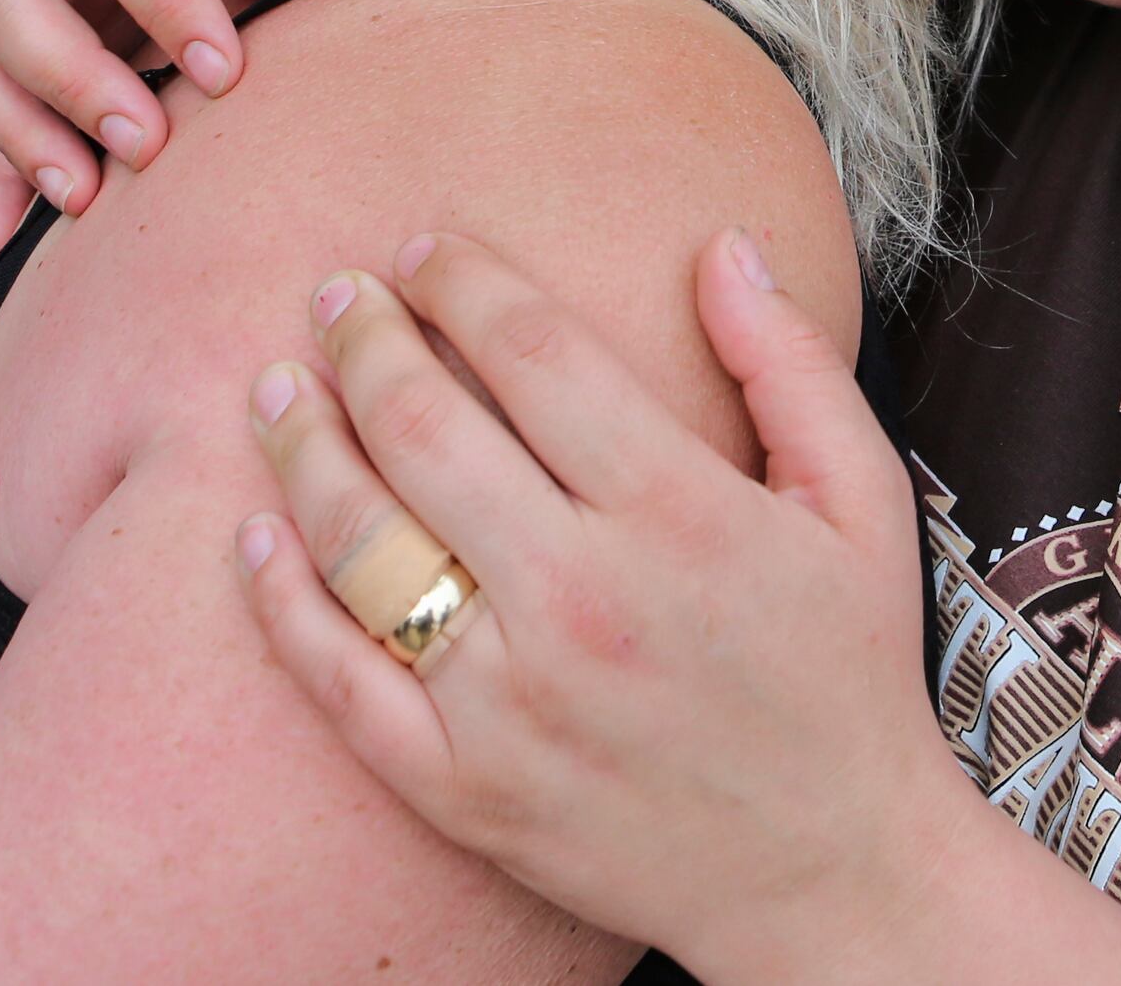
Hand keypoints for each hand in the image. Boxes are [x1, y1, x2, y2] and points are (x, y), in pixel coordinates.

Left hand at [234, 232, 978, 984]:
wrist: (834, 876)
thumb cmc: (847, 674)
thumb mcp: (864, 503)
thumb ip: (791, 364)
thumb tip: (721, 245)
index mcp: (681, 513)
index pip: (533, 351)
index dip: (464, 281)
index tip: (426, 251)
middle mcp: (582, 598)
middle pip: (424, 424)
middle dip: (365, 337)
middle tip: (339, 296)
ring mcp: (510, 701)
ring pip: (361, 540)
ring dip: (301, 443)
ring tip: (276, 389)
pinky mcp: (462, 790)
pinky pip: (335, 680)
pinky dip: (277, 597)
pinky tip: (256, 531)